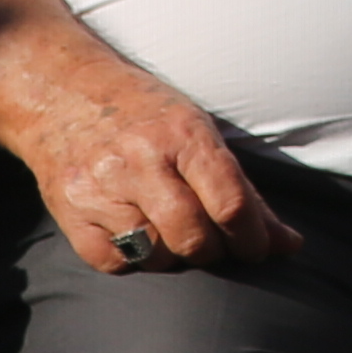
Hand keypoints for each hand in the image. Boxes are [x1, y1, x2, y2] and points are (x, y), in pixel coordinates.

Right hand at [3, 33, 294, 277]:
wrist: (63, 90)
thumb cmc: (145, 113)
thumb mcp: (198, 130)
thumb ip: (243, 190)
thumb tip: (288, 245)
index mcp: (182, 133)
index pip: (230, 203)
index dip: (254, 239)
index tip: (259, 249)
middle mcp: (139, 159)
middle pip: (193, 237)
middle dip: (215, 252)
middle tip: (216, 244)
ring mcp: (100, 187)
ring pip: (155, 255)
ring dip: (175, 257)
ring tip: (174, 234)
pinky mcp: (70, 211)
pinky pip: (114, 262)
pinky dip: (134, 260)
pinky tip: (139, 237)